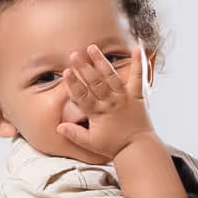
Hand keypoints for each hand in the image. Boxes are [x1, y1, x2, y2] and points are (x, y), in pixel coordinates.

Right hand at [57, 45, 156, 162]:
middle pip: (95, 82)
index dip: (73, 84)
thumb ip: (74, 134)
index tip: (65, 72)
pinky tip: (136, 49)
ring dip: (101, 61)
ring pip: (111, 76)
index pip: (82, 96)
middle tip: (74, 54)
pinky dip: (139, 63)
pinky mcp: (138, 95)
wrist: (138, 149)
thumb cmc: (114, 146)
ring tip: (92, 48)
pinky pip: (138, 77)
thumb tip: (59, 127)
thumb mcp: (91, 143)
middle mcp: (110, 102)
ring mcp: (124, 97)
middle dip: (83, 68)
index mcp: (98, 113)